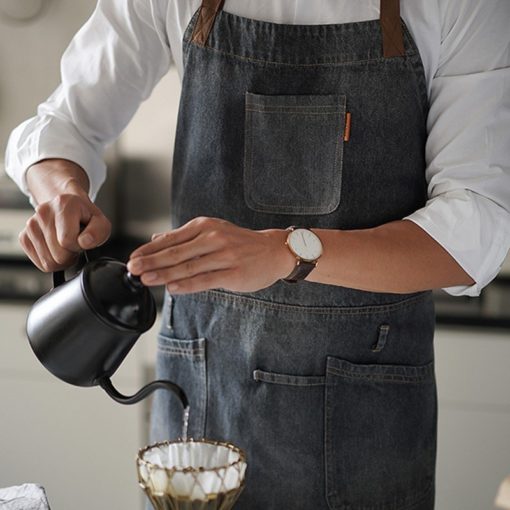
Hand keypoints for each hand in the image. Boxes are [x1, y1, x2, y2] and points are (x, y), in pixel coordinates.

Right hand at [20, 159, 110, 271]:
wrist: (68, 208)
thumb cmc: (85, 217)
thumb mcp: (101, 223)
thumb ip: (99, 232)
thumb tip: (84, 242)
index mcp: (63, 205)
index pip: (67, 241)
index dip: (79, 245)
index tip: (82, 237)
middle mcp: (43, 212)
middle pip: (58, 255)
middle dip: (71, 254)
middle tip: (75, 242)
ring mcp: (31, 224)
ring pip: (48, 262)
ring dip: (61, 258)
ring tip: (66, 244)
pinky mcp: (24, 237)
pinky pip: (40, 263)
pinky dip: (51, 260)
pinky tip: (56, 247)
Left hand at [127, 216, 295, 293]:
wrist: (272, 251)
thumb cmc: (240, 243)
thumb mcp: (212, 231)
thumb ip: (184, 237)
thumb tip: (155, 239)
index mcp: (204, 226)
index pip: (170, 239)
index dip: (149, 250)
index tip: (133, 259)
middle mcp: (213, 237)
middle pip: (176, 252)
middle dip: (151, 262)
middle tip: (132, 269)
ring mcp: (224, 255)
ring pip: (188, 267)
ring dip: (164, 274)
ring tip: (146, 280)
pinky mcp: (233, 273)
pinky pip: (206, 280)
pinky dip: (187, 285)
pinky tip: (172, 289)